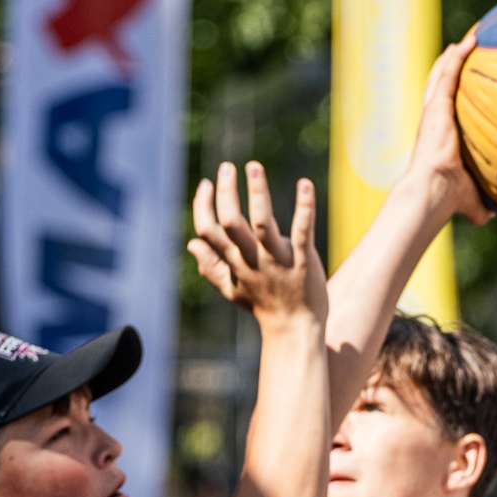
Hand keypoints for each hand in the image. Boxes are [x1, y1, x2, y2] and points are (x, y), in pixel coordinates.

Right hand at [189, 162, 326, 332]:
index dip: (203, 206)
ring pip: (262, 223)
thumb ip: (211, 266)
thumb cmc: (264, 306)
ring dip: (257, 192)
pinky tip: (305, 185)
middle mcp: (252, 260)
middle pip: (231, 222)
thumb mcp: (233, 289)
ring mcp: (278, 260)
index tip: (207, 183)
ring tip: (253, 167)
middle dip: (226, 192)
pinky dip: (305, 208)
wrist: (295, 329)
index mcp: (234, 263)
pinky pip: (303, 231)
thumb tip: (191, 244)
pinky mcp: (303, 261)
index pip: (209, 231)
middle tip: (227, 167)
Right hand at [406, 34, 492, 224]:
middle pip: (439, 87)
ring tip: (468, 41)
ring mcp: (433, 112)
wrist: (433, 191)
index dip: (450, 96)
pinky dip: (457, 57)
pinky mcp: (436, 106)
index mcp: (439, 138)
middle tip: (461, 52)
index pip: (444, 111)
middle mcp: (434, 121)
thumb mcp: (472, 198)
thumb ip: (482, 203)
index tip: (463, 85)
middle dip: (449, 68)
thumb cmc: (449, 198)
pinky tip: (469, 42)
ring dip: (453, 57)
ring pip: (441, 76)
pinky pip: (447, 74)